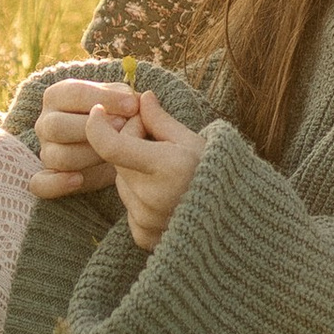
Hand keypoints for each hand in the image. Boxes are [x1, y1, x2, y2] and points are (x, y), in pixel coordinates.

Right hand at [33, 72, 137, 198]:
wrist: (115, 150)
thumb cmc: (118, 118)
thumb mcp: (122, 102)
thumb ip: (126, 99)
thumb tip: (134, 102)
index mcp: (58, 96)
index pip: (74, 93)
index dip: (105, 99)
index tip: (133, 106)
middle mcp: (46, 122)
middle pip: (57, 126)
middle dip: (93, 128)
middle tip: (123, 128)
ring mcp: (45, 151)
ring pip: (57, 156)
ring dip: (88, 155)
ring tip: (114, 155)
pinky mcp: (46, 177)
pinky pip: (40, 184)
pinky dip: (56, 183)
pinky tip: (78, 180)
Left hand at [79, 89, 208, 252]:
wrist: (236, 219)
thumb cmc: (218, 174)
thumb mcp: (193, 141)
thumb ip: (161, 120)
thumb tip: (142, 97)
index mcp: (167, 167)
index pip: (111, 146)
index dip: (97, 126)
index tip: (98, 112)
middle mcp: (152, 197)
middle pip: (117, 160)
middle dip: (129, 144)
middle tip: (156, 139)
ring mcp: (146, 220)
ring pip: (122, 183)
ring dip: (134, 172)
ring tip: (165, 172)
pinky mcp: (143, 236)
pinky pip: (128, 207)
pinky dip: (140, 197)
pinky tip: (165, 195)